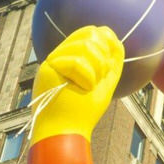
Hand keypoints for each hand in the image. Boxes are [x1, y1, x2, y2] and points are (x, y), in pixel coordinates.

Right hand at [31, 26, 124, 141]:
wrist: (66, 131)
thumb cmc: (83, 111)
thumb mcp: (105, 83)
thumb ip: (112, 63)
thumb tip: (116, 40)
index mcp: (74, 56)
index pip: (90, 31)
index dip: (105, 38)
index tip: (110, 60)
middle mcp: (63, 54)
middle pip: (90, 33)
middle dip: (102, 58)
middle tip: (96, 80)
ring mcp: (54, 59)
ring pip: (85, 46)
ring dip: (95, 70)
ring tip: (87, 87)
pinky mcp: (48, 67)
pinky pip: (77, 62)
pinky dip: (86, 78)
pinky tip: (80, 89)